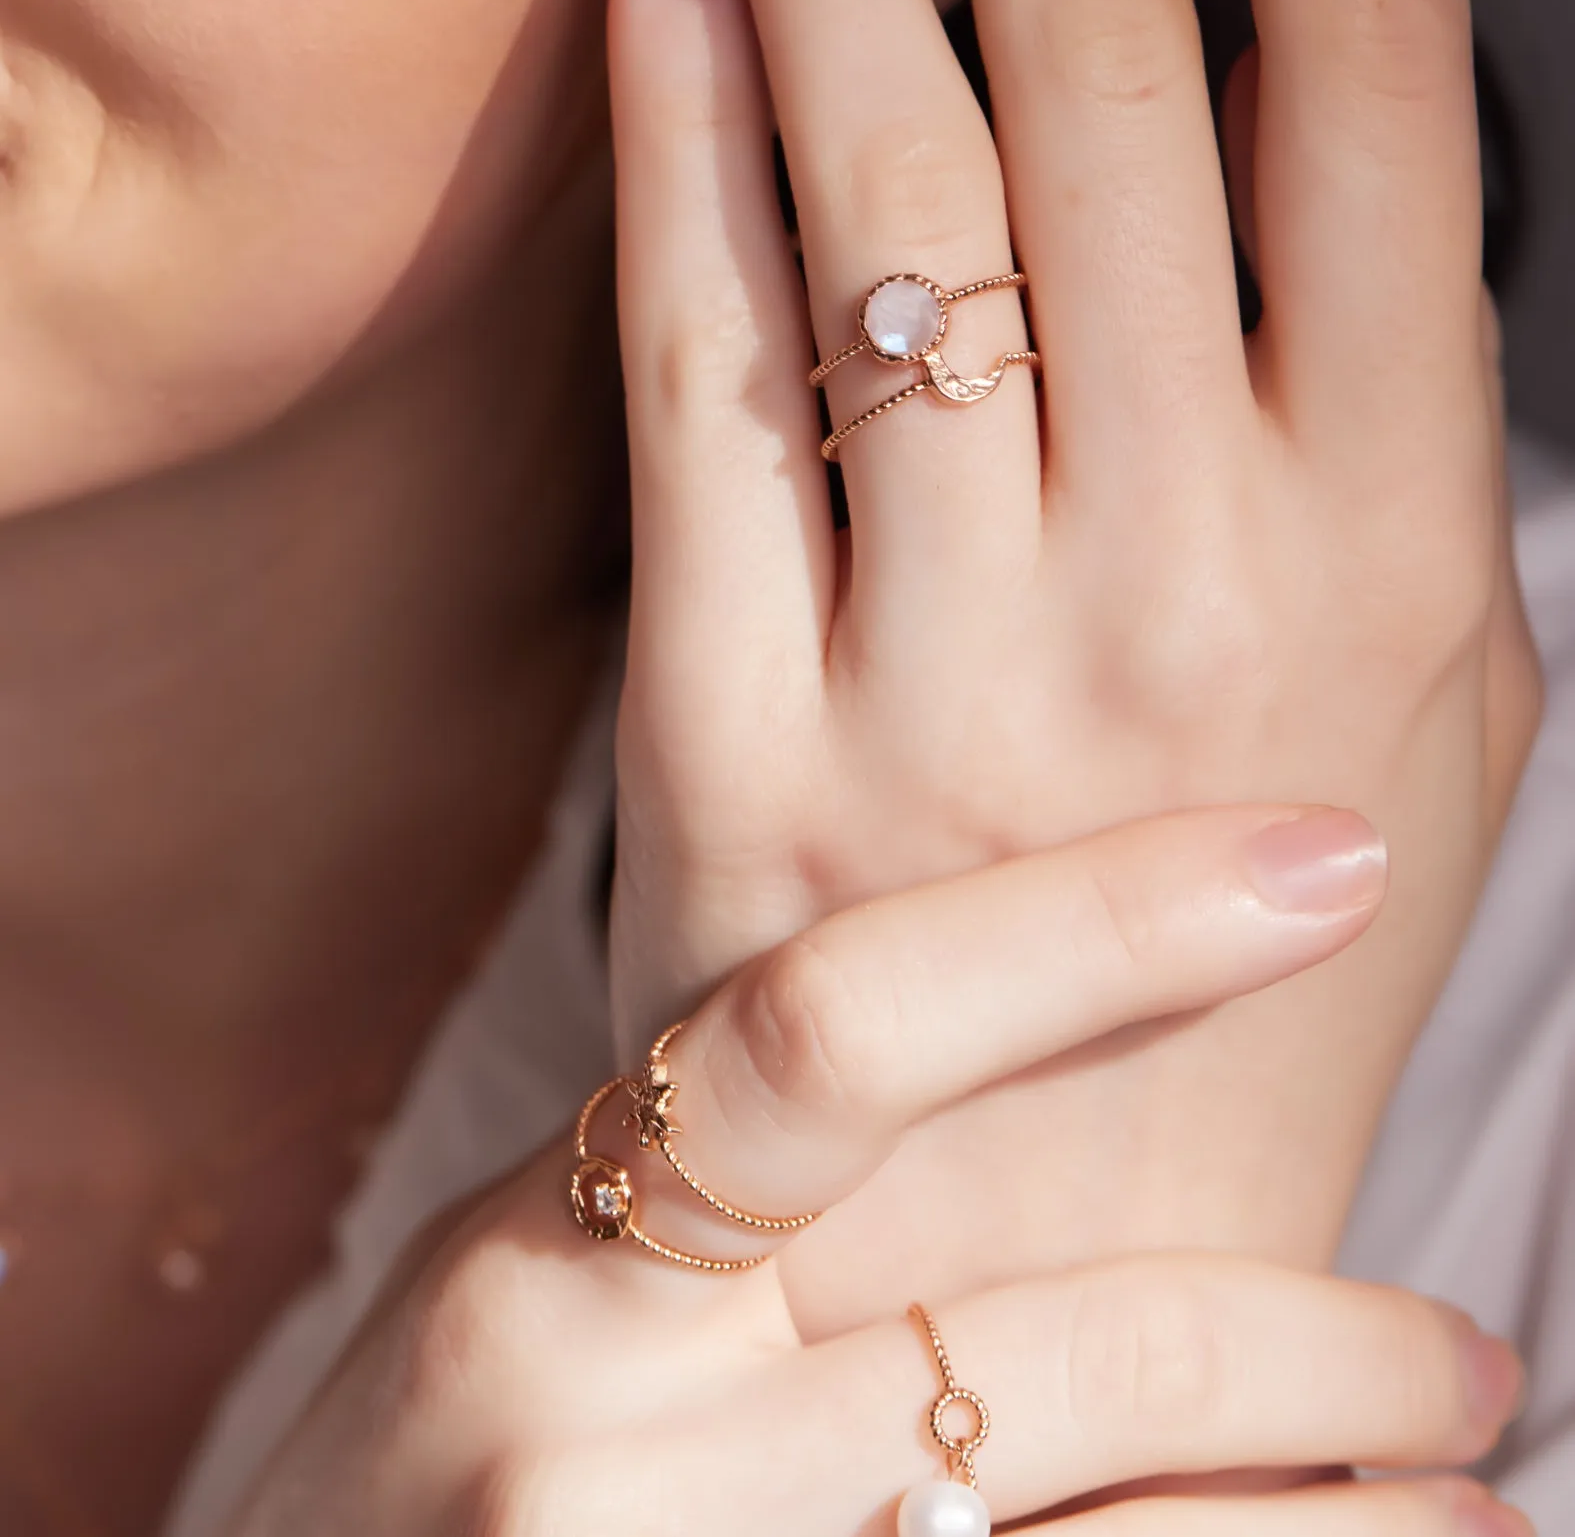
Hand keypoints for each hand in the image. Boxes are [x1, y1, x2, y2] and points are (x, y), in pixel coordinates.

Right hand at [229, 807, 1525, 1535]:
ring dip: (1339, 1529)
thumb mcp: (517, 1294)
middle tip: (1467, 1351)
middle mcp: (602, 1450)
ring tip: (1474, 1510)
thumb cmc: (418, 1493)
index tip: (1321, 857)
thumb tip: (995, 988)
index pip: (838, 1030)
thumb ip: (709, 1175)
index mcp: (542, 1268)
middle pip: (1060, 1353)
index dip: (1097, 922)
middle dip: (1320, 1348)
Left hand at [606, 0, 1543, 1324]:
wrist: (1077, 1274)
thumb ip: (1374, 400)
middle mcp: (1193, 576)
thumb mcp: (1432, 684)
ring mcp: (956, 658)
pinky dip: (676, 140)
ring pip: (888, 186)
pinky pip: (701, 379)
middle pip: (1106, 73)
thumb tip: (1302, 84)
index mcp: (1401, 539)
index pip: (1377, 72)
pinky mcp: (743, 733)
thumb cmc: (1265, 952)